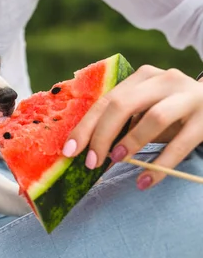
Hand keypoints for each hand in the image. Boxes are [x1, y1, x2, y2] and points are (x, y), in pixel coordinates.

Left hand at [63, 65, 202, 189]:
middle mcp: (164, 80)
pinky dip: (160, 165)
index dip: (85, 126)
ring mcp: (188, 97)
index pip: (106, 100)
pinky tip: (145, 181)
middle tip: (91, 162)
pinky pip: (181, 144)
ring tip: (116, 161)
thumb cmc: (174, 113)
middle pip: (123, 105)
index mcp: (143, 77)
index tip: (70, 150)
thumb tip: (88, 150)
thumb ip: (123, 122)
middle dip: (102, 135)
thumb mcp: (147, 110)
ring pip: (153, 119)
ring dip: (130, 142)